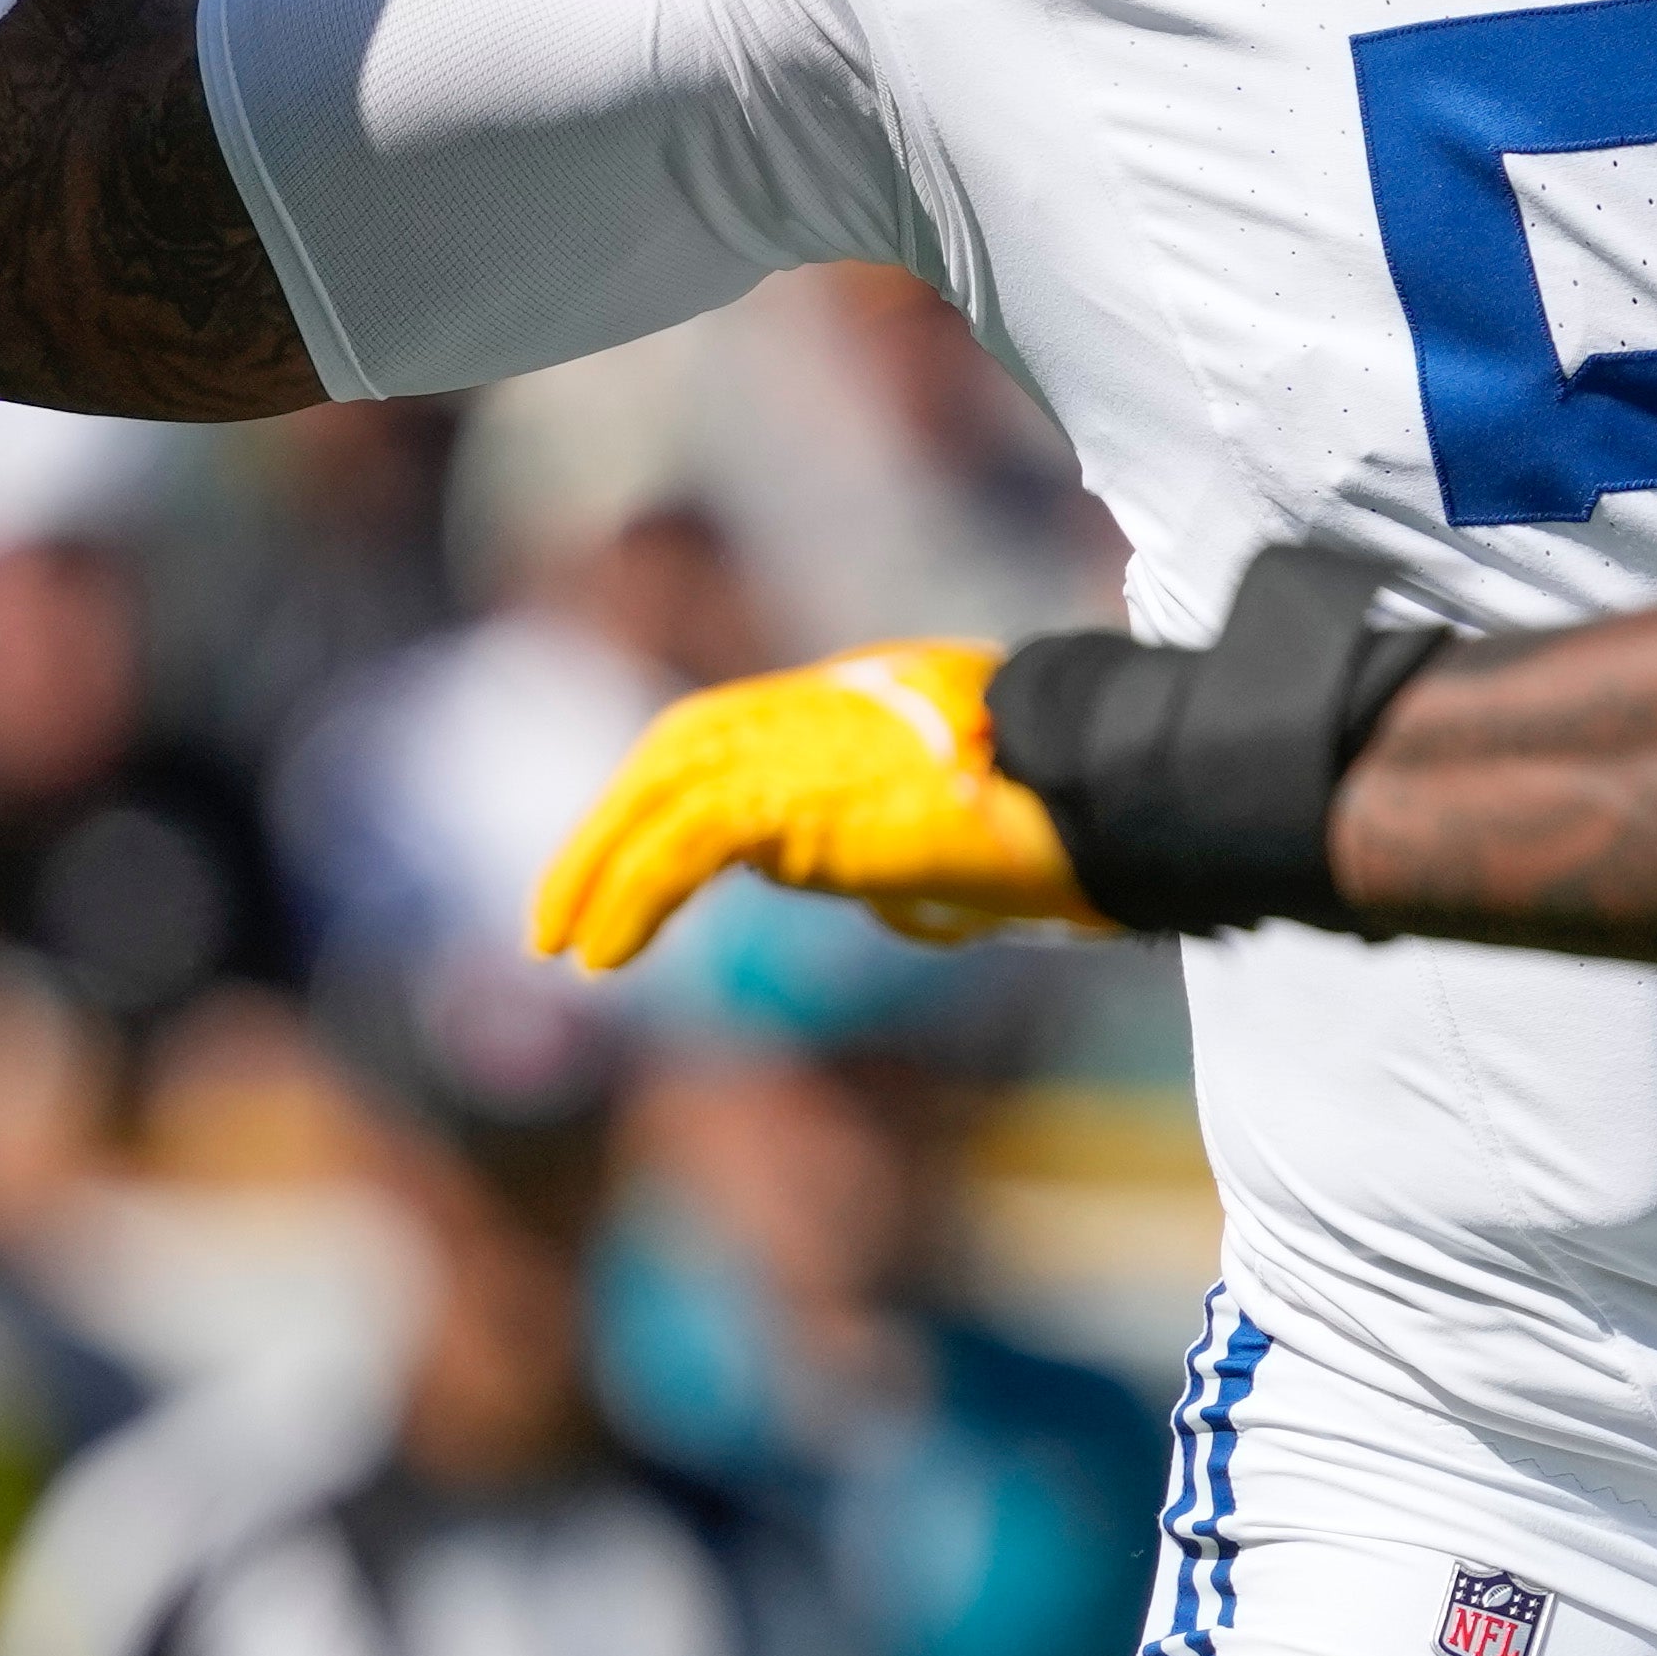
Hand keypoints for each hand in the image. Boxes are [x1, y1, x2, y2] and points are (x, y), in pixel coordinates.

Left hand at [526, 640, 1094, 970]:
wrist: (1096, 793)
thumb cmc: (1067, 818)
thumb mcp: (976, 833)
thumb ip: (917, 851)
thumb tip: (889, 904)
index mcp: (859, 699)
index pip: (728, 731)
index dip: (664, 789)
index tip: (628, 855)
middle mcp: (820, 706)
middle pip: (678, 750)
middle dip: (609, 828)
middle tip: (559, 914)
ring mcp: (804, 742)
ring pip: (663, 790)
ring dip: (597, 871)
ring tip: (561, 947)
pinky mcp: (795, 800)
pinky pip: (683, 845)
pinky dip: (631, 897)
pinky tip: (604, 955)